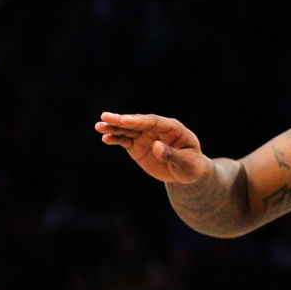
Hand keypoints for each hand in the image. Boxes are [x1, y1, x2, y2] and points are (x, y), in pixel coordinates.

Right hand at [95, 112, 213, 185]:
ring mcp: (145, 136)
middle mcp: (156, 129)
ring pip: (128, 130)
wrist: (186, 173)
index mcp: (172, 128)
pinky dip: (115, 139)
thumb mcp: (186, 163)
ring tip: (99, 126)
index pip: (153, 121)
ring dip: (113, 127)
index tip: (125, 120)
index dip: (139, 120)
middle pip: (137, 122)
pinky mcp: (137, 146)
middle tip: (105, 117)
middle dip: (121, 120)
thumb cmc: (191, 166)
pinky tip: (105, 138)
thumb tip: (155, 146)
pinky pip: (124, 141)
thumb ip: (171, 154)